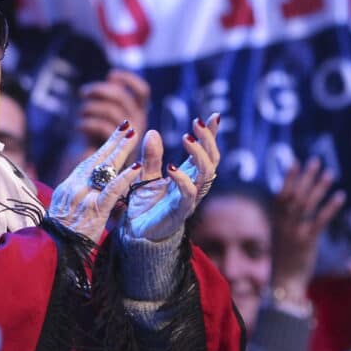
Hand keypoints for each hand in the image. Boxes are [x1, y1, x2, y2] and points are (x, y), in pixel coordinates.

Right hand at [48, 122, 143, 241]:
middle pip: (97, 158)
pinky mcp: (94, 209)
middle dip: (114, 141)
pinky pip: (111, 190)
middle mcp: (75, 186)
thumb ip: (78, 198)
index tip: (116, 135)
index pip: (89, 162)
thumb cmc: (59, 237)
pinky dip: (125, 178)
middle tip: (128, 126)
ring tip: (134, 135)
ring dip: (121, 150)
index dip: (104, 148)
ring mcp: (84, 196)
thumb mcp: (64, 211)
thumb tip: (92, 190)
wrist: (52, 251)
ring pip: (105, 168)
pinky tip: (136, 168)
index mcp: (69, 186)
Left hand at [77, 69, 149, 148]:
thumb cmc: (96, 138)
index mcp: (137, 113)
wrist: (91, 171)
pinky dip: (86, 123)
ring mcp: (129, 138)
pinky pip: (102, 127)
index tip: (111, 75)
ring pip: (111, 111)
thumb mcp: (103, 114)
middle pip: (122, 98)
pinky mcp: (116, 151)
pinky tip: (79, 126)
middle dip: (100, 91)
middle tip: (83, 93)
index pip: (142, 92)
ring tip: (80, 113)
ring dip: (90, 108)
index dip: (129, 80)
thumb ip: (110, 97)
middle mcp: (138, 124)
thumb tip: (112, 77)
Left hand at [125, 114, 220, 241]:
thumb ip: (151, 156)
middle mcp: (193, 185)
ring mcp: (189, 198)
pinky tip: (172, 167)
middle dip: (208, 140)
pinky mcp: (180, 211)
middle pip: (212, 160)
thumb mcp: (145, 175)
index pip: (205, 152)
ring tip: (187, 139)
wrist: (136, 234)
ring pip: (206, 174)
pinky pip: (188, 193)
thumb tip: (152, 132)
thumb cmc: (144, 206)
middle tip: (197, 123)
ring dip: (199, 155)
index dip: (211, 136)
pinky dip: (182, 179)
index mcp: (187, 175)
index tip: (214, 116)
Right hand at [270, 158, 345, 305]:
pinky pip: (320, 220)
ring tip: (330, 173)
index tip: (296, 162)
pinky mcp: (308, 241)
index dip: (289, 177)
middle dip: (306, 176)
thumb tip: (291, 207)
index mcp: (277, 221)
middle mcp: (284, 223)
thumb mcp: (281, 237)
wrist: (284, 282)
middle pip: (295, 193)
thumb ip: (285, 221)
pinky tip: (340, 196)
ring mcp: (295, 231)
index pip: (282, 193)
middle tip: (316, 160)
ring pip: (307, 204)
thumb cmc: (284, 260)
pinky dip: (330, 207)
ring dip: (319, 187)